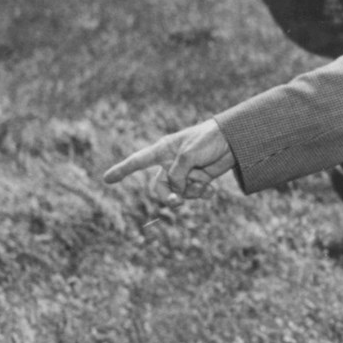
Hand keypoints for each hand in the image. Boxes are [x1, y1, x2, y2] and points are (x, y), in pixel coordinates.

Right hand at [102, 118, 235, 205]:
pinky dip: (201, 193)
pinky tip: (211, 190)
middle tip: (176, 202)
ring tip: (203, 187)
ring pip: (178, 192)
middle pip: (159, 187)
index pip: (138, 161)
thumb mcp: (189, 156)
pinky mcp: (199, 178)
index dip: (122, 170)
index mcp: (164, 150)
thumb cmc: (209, 140)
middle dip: (166, 196)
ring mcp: (186, 171)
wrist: (235, 140)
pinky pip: (193, 193)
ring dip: (189, 194)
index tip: (106, 179)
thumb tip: (174, 192)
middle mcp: (171, 162)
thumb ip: (177, 174)